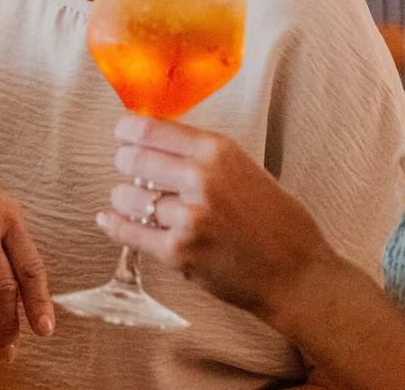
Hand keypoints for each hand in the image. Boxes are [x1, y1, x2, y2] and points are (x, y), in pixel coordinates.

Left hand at [98, 114, 338, 322]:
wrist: (296, 273)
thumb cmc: (277, 222)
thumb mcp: (245, 169)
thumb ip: (203, 156)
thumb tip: (157, 142)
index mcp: (218, 151)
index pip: (150, 129)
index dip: (127, 131)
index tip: (122, 134)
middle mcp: (201, 179)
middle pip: (133, 160)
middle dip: (126, 163)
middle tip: (128, 167)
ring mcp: (188, 217)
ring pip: (128, 198)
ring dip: (125, 199)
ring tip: (132, 200)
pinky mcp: (179, 253)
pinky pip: (131, 233)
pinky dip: (116, 226)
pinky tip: (108, 220)